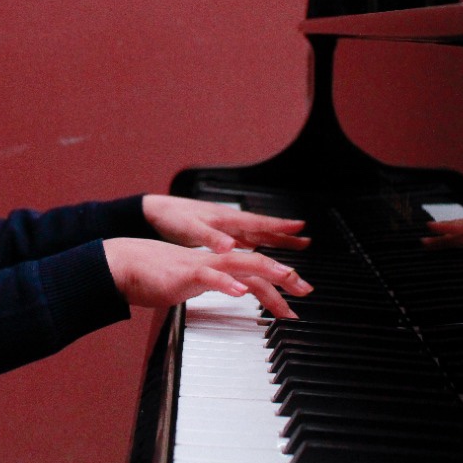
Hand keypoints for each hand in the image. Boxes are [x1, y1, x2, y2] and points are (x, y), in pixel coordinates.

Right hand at [103, 237, 313, 318]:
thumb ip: (211, 285)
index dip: (277, 278)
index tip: (297, 292)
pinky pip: (210, 277)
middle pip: (256, 263)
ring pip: (240, 264)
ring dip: (266, 272)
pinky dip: (228, 284)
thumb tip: (228, 293)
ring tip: (287, 279)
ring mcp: (201, 265)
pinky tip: (242, 292)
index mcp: (216, 264)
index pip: (253, 268)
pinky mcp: (185, 273)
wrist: (123, 264)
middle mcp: (213, 261)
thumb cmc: (152, 274)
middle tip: (306, 289)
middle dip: (284, 276)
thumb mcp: (190, 282)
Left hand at [142, 194, 309, 253]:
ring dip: (275, 239)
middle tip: (307, 241)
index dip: (281, 227)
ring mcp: (225, 227)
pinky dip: (257, 243)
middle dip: (285, 235)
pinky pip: (245, 238)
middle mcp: (230, 222)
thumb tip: (231, 248)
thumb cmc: (172, 217)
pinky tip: (261, 249)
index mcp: (227, 220)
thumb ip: (212, 239)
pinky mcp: (218, 233)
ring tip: (294, 244)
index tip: (301, 228)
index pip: (260, 224)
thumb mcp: (190, 229)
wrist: (154, 212)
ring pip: (256, 234)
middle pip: (264, 230)